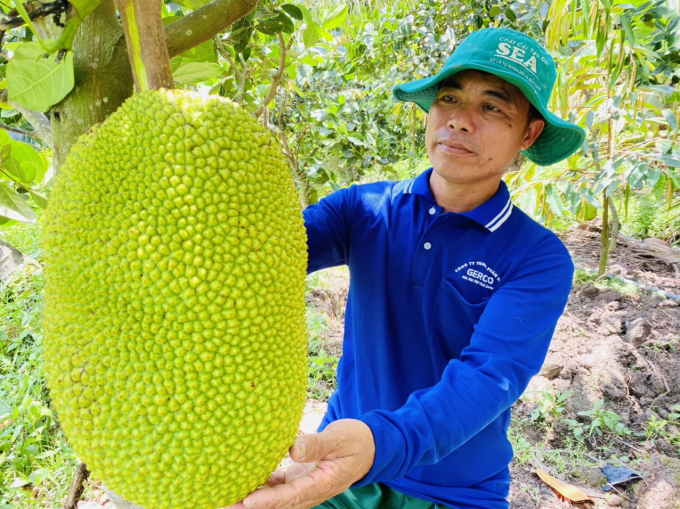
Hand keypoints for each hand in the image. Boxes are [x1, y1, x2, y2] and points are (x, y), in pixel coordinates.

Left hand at [227, 419, 375, 508]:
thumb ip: (317, 444)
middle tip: (225, 504)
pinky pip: (278, 488)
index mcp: (323, 484)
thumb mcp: (340, 438)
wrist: (370, 447)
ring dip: (252, 500)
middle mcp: (312, 491)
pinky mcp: (300, 480)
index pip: (291, 496)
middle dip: (251, 506)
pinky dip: (262, 487)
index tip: (247, 499)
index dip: (268, 499)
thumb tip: (294, 448)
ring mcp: (305, 488)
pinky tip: (243, 480)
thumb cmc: (356, 440)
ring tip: (226, 498)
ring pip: (276, 499)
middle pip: (279, 504)